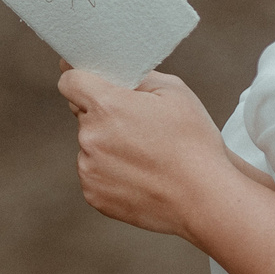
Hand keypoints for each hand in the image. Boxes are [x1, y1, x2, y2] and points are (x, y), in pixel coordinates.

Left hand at [59, 67, 230, 236]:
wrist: (204, 199)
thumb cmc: (194, 143)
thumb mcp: (174, 92)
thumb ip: (137, 77)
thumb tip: (117, 75)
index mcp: (106, 106)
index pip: (70, 81)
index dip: (79, 77)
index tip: (88, 80)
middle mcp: (90, 136)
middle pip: (83, 114)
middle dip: (103, 114)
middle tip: (137, 125)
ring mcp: (89, 168)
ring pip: (90, 146)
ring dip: (107, 145)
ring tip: (144, 156)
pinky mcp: (93, 194)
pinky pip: (94, 173)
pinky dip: (110, 172)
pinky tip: (139, 176)